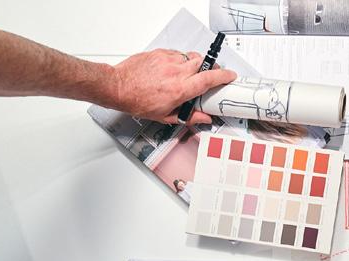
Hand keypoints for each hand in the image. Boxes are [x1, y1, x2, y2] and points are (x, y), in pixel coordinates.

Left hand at [110, 49, 235, 124]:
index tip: (230, 76)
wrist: (118, 87)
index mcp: (181, 89)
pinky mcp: (159, 53)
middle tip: (210, 75)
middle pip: (204, 63)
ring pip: (191, 56)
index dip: (224, 76)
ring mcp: (168, 60)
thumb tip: (204, 119)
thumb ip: (189, 117)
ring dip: (195, 64)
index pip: (210, 79)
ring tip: (191, 73)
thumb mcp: (166, 116)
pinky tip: (175, 68)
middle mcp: (176, 72)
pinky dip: (181, 60)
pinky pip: (177, 53)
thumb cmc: (138, 101)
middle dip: (211, 68)